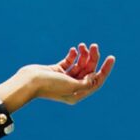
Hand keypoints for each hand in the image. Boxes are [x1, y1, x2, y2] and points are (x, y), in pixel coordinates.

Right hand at [0, 42, 116, 113]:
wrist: (28, 82)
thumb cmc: (49, 86)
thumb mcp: (71, 85)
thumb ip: (86, 82)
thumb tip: (96, 76)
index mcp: (77, 94)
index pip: (96, 81)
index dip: (105, 70)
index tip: (111, 57)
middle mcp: (72, 87)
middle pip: (88, 71)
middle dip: (92, 58)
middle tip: (94, 46)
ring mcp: (64, 79)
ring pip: (79, 65)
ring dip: (83, 55)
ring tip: (83, 45)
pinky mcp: (57, 71)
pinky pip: (69, 62)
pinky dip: (73, 55)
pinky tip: (73, 49)